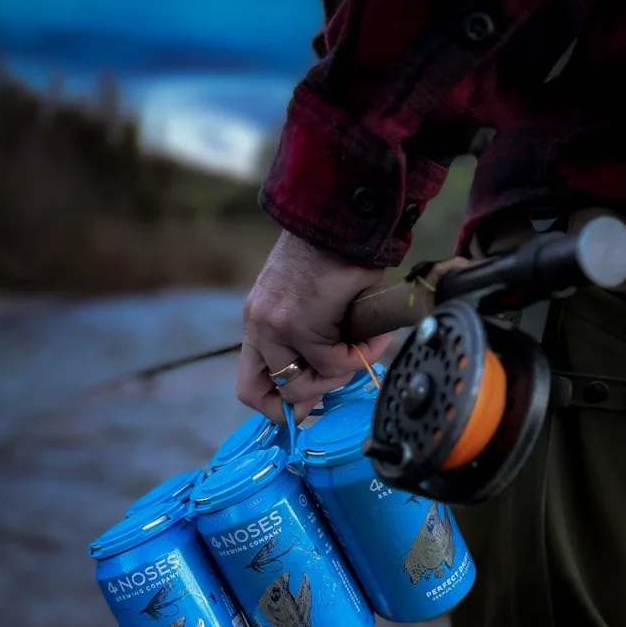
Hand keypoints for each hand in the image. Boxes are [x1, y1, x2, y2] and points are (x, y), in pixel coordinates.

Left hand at [237, 231, 393, 422]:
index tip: (308, 400)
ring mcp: (275, 328)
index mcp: (259, 324)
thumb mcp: (310, 303)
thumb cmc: (334, 258)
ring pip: (303, 385)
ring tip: (363, 348)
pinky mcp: (299, 324)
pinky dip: (363, 354)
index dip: (277, 403)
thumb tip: (326, 381)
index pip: (249, 383)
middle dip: (302, 402)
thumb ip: (309, 341)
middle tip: (336, 379)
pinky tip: (376, 336)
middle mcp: (259, 328)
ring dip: (341, 374)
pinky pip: (334, 362)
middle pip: (259, 395)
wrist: (344, 223)